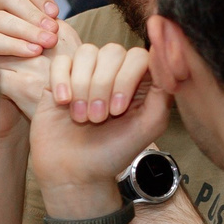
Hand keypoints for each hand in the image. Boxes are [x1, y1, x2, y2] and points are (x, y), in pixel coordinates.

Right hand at [27, 39, 170, 203]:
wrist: (74, 172)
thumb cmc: (113, 153)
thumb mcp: (149, 125)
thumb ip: (163, 90)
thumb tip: (162, 54)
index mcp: (139, 81)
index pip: (139, 55)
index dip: (127, 78)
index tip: (119, 110)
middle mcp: (114, 72)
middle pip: (112, 51)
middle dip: (103, 86)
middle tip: (98, 118)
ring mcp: (86, 74)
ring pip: (86, 52)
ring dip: (83, 86)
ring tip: (81, 116)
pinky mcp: (59, 79)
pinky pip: (62, 61)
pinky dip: (62, 80)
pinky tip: (64, 103)